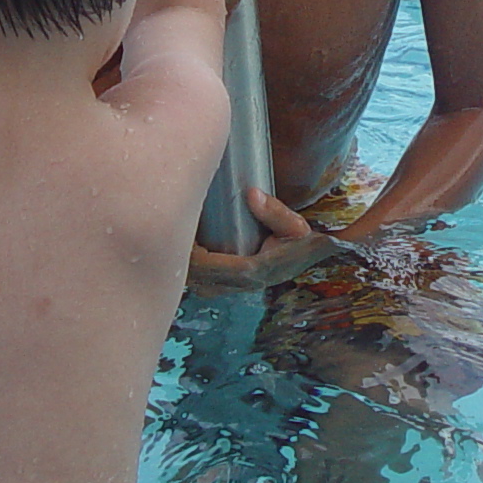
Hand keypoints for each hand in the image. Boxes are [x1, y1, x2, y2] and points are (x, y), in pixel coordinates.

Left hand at [188, 188, 349, 290]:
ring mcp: (239, 288)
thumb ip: (275, 210)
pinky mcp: (237, 287)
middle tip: (172, 236)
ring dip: (188, 270)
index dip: (193, 255)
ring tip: (178, 245)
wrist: (310, 256)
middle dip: (183, 262)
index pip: (213, 268)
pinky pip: (208, 286)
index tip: (183, 236)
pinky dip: (196, 274)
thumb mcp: (295, 225)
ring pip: (202, 286)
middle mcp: (243, 285)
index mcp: (253, 271)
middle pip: (201, 280)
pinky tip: (188, 256)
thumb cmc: (299, 239)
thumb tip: (251, 193)